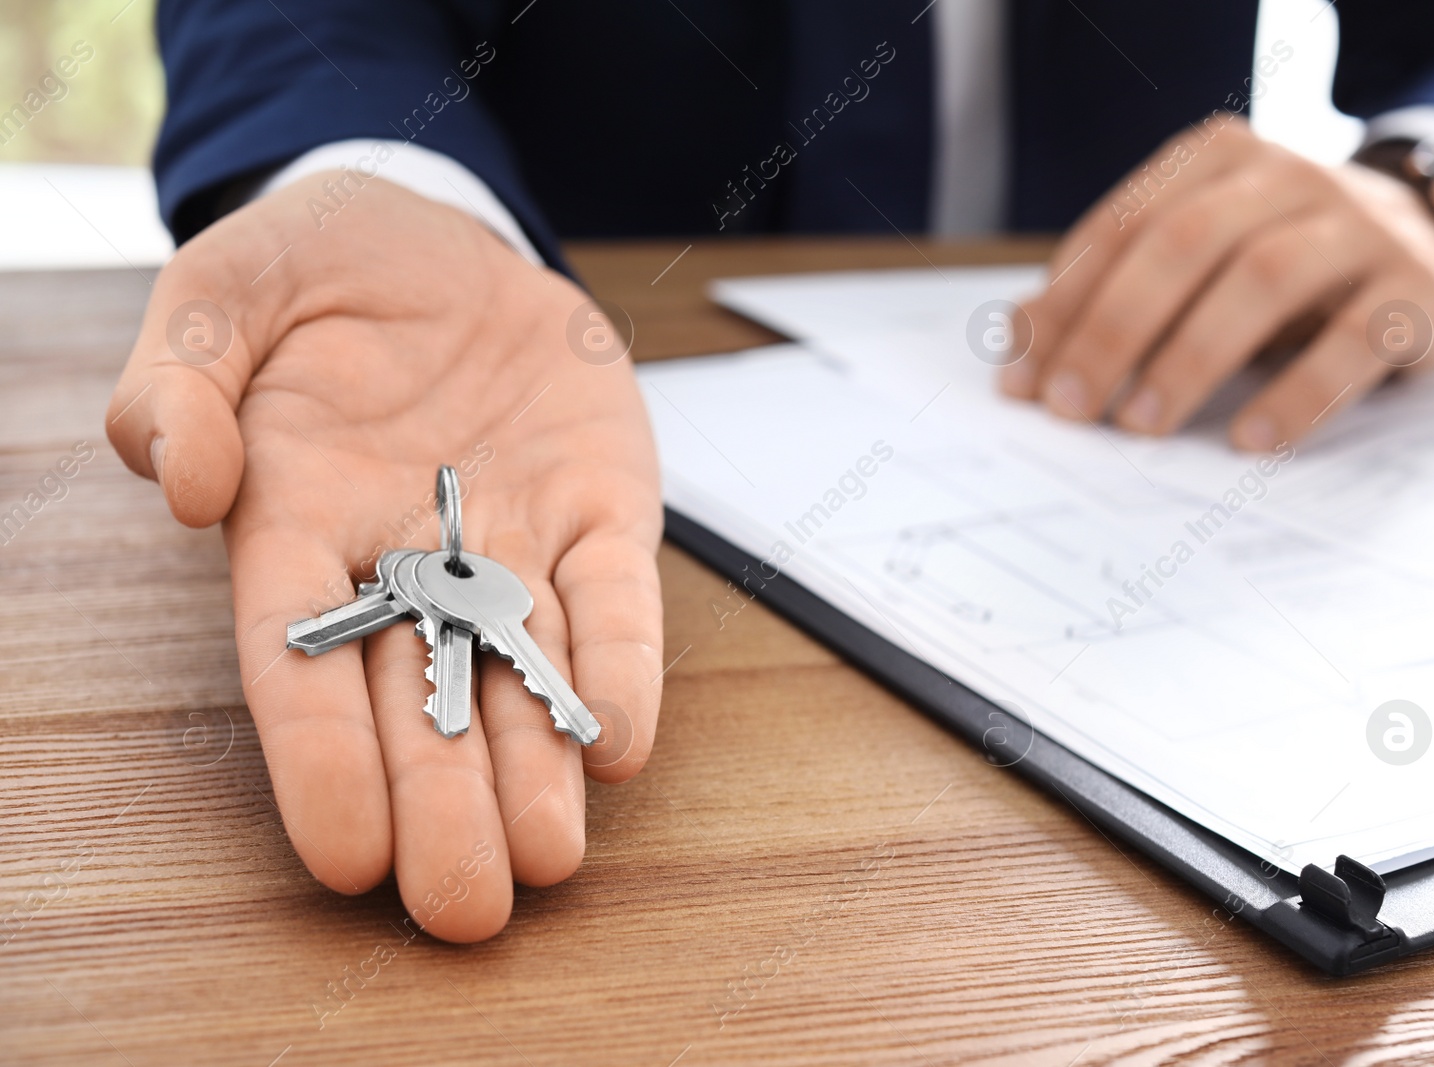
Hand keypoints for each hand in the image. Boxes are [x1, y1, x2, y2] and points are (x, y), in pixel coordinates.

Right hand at [105, 176, 662, 940]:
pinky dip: (619, 664)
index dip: (321, 757)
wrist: (441, 238)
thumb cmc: (316, 270)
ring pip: (520, 672)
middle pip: (420, 698)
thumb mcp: (221, 290)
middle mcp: (408, 555)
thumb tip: (187, 481)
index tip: (346, 853)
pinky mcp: (598, 506)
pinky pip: (614, 596)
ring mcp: (511, 536)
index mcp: (297, 520)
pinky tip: (622, 742)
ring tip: (550, 858)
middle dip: (444, 804)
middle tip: (463, 908)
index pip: (300, 659)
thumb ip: (182, 379)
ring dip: (535, 767)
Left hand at [1002, 120, 1433, 447]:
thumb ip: (1110, 290)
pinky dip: (1297, 395)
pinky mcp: (1415, 288)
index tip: (1023, 382)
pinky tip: (1249, 439)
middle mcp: (1287, 177)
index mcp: (1216, 160)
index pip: (1122, 226)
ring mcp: (1358, 227)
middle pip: (1181, 243)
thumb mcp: (1197, 263)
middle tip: (1072, 408)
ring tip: (1142, 425)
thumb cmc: (1282, 262)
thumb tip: (1016, 343)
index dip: (1064, 305)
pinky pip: (1353, 341)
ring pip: (1261, 280)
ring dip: (1190, 358)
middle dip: (1114, 330)